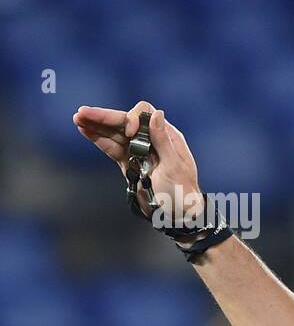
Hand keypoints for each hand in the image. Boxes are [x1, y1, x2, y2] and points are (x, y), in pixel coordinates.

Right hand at [73, 101, 204, 229]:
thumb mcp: (174, 166)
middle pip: (124, 121)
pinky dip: (98, 139)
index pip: (145, 115)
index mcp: (166, 136)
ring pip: (114, 133)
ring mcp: (138, 151)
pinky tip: (84, 130)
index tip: (130, 132)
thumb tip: (155, 114)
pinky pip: (111, 147)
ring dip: (96, 125)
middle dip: (104, 117)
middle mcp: (151, 139)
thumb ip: (163, 141)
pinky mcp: (128, 162)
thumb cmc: (182, 191)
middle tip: (82, 112)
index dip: (133, 118)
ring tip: (78, 118)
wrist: (178, 213)